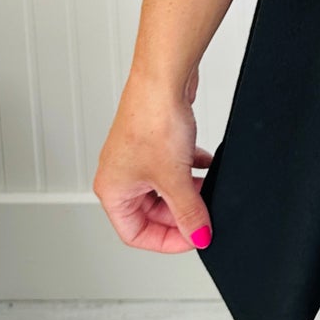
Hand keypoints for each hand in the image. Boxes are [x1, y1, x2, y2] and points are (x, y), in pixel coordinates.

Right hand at [93, 62, 214, 252]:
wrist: (163, 78)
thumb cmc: (152, 120)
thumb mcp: (175, 178)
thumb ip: (189, 213)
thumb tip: (198, 235)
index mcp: (112, 190)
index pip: (136, 234)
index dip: (166, 240)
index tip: (193, 237)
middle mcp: (120, 174)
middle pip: (152, 212)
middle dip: (180, 213)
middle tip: (204, 214)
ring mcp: (137, 156)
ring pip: (164, 188)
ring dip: (186, 191)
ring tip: (206, 189)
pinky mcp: (154, 140)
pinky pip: (172, 166)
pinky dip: (189, 169)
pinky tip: (205, 164)